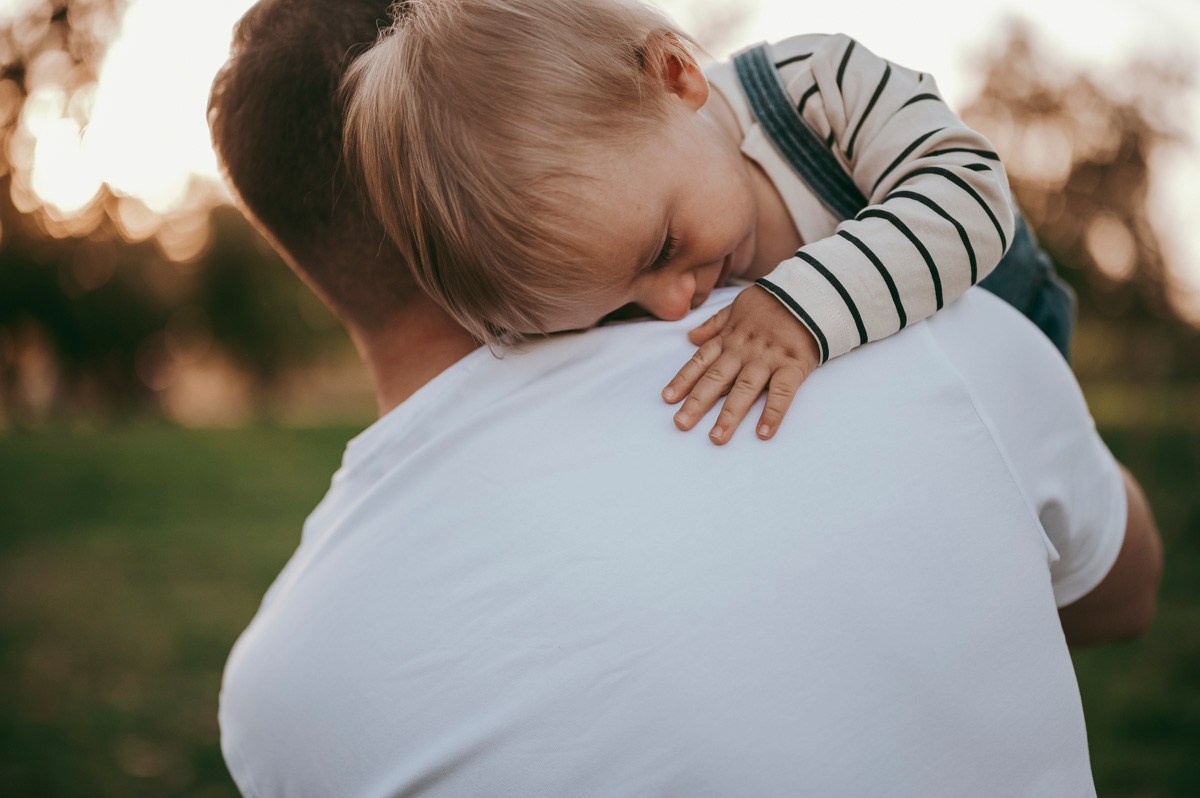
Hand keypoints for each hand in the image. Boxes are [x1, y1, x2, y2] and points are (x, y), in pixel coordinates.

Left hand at [662, 285, 819, 443]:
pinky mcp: (793, 365)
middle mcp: (744, 351)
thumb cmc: (772, 302)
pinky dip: (773, 413)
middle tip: (681, 424)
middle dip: (697, 402)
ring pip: (745, 389)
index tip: (667, 399)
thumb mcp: (738, 306)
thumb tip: (691, 337)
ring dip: (729, 414)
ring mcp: (768, 359)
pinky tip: (763, 433)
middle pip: (716, 378)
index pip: (701, 361)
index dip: (683, 380)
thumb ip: (714, 323)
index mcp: (730, 338)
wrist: (809, 292)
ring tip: (716, 437)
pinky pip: (782, 392)